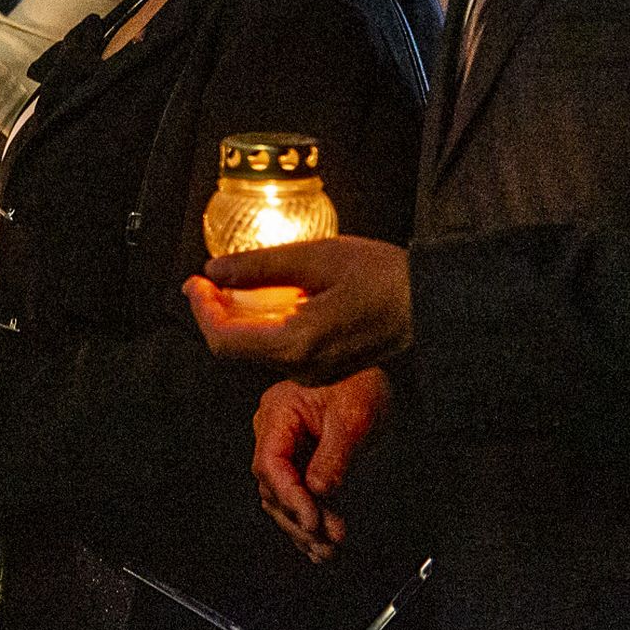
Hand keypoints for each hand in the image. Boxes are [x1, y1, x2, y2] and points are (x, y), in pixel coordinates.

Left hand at [185, 236, 412, 381]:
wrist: (436, 304)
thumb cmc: (384, 277)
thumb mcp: (316, 257)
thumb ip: (260, 266)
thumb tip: (214, 270)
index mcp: (297, 343)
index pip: (224, 341)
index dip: (200, 311)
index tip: (193, 283)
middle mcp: (303, 367)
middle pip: (236, 350)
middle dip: (214, 314)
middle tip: (204, 281)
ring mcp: (318, 372)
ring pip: (257, 352)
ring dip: (237, 321)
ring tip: (229, 287)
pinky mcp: (330, 367)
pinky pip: (281, 352)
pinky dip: (262, 328)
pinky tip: (265, 301)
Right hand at [251, 367, 391, 563]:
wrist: (377, 367)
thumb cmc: (362, 380)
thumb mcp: (353, 416)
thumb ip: (334, 455)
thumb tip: (319, 491)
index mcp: (278, 412)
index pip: (271, 464)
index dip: (290, 497)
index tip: (314, 522)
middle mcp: (274, 430)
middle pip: (272, 486)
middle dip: (298, 518)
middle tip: (327, 543)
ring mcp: (285, 445)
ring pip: (281, 496)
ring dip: (302, 525)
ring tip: (327, 551)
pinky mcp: (301, 459)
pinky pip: (296, 494)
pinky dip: (307, 519)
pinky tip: (319, 543)